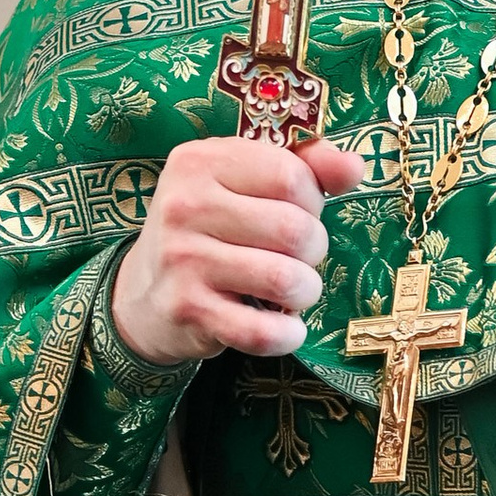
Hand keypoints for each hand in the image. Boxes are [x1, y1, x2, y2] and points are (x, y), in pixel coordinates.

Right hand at [109, 132, 364, 364]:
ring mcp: (183, 259)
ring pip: (286, 280)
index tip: (299, 212)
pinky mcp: (188, 310)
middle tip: (296, 256)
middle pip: (295, 230)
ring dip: (304, 292)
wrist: (142, 291)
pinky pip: (262, 331)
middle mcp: (186, 205)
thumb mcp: (244, 181)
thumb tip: (353, 167)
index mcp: (201, 160)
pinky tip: (285, 327)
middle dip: (313, 250)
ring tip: (290, 290)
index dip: (312, 200)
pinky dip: (287, 334)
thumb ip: (303, 164)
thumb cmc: (210, 227)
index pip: (291, 176)